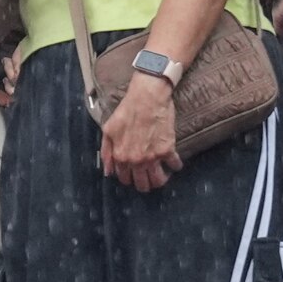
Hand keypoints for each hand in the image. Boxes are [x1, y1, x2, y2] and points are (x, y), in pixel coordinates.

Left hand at [96, 65, 182, 191]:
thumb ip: (106, 153)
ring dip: (160, 180)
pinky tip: (174, 162)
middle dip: (144, 183)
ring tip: (162, 174)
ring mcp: (153, 157)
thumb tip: (108, 172)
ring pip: (158, 180)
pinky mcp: (168, 150)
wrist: (147, 97)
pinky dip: (175, 165)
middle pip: (142, 184)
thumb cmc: (127, 110)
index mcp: (121, 157)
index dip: (129, 178)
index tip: (134, 174)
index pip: (125, 179)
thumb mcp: (108, 130)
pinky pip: (174, 165)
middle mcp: (136, 161)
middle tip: (148, 176)